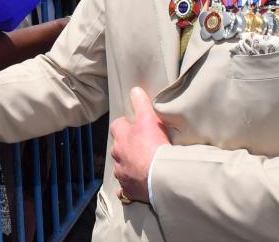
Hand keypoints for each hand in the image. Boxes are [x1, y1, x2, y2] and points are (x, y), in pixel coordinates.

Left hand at [110, 87, 169, 203]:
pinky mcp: (128, 189)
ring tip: (142, 165)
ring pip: (121, 167)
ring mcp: (122, 173)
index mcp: (121, 137)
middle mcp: (117, 155)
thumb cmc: (154, 145)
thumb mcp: (149, 118)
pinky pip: (124, 188)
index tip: (136, 126)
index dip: (127, 124)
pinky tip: (135, 184)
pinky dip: (128, 186)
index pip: (118, 125)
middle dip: (127, 146)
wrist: (161, 177)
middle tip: (142, 146)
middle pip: (118, 147)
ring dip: (128, 165)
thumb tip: (134, 90)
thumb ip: (141, 103)